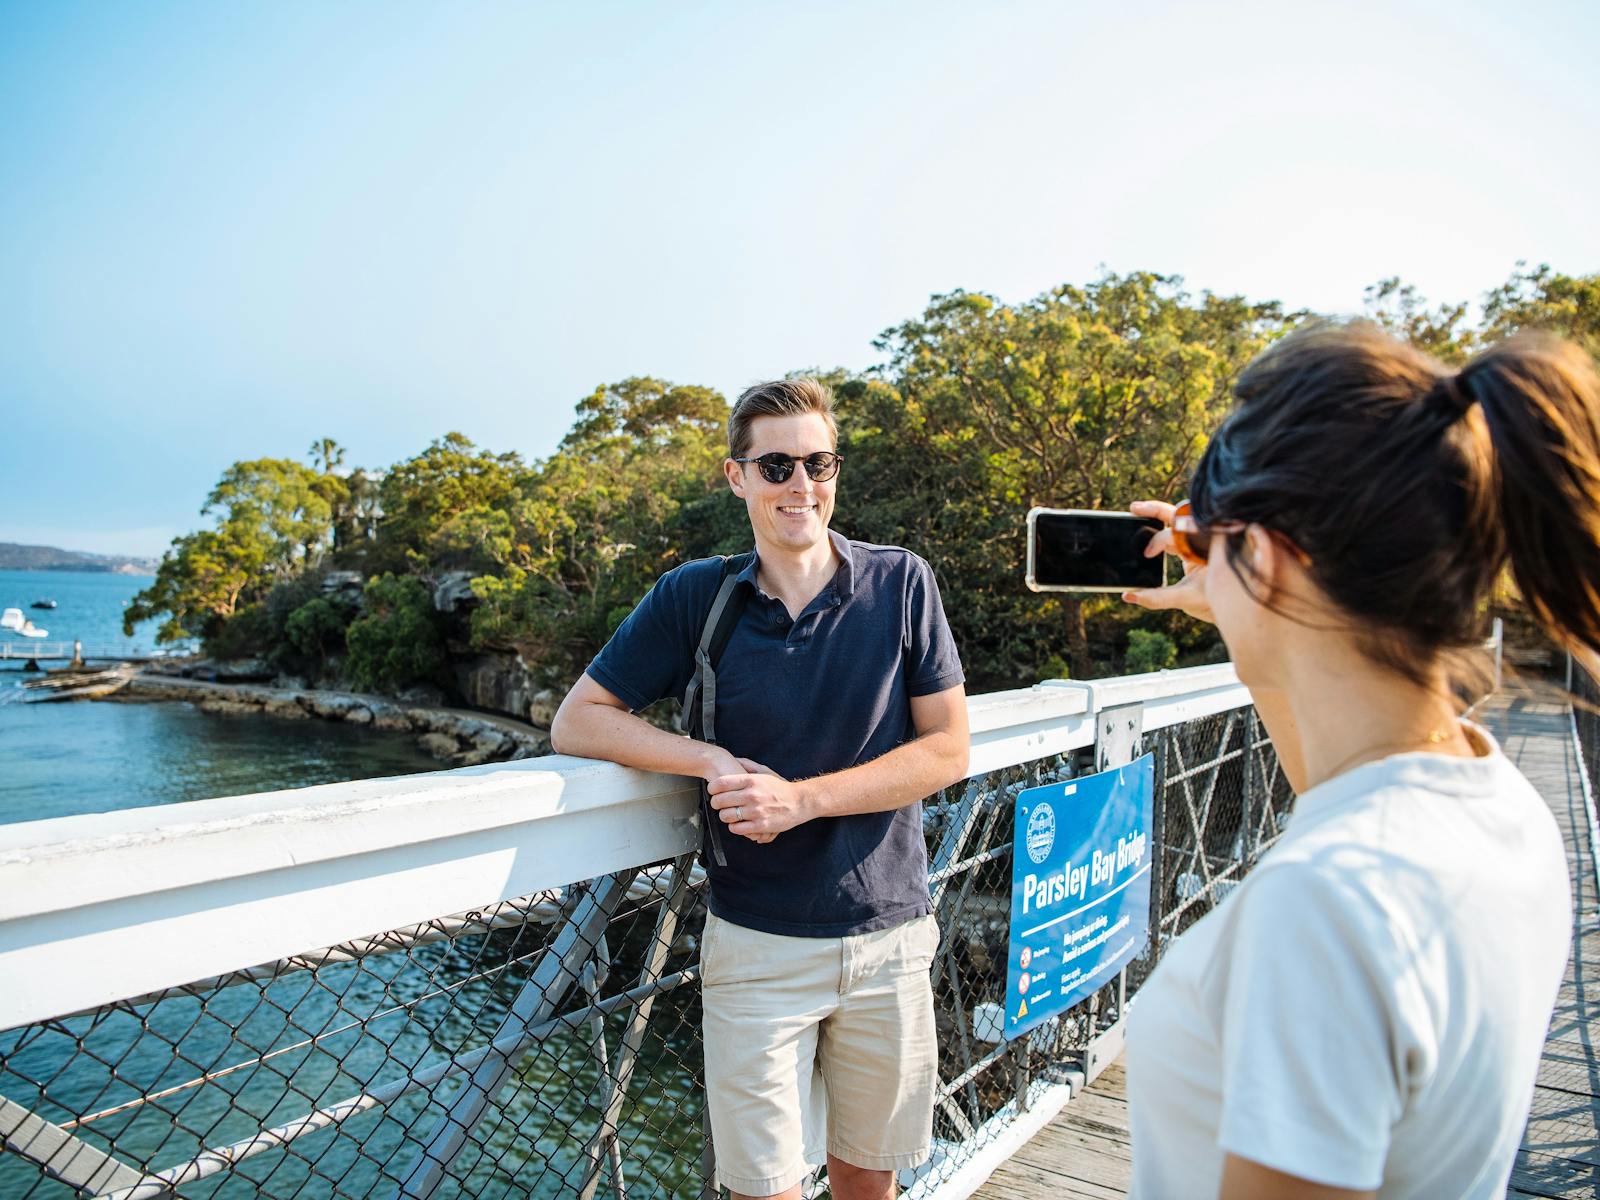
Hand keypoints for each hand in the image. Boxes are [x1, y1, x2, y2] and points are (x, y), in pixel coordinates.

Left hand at [708, 762, 811, 842]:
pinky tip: (737, 823)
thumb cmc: (780, 788)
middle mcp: (752, 795)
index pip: (720, 783)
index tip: (712, 790)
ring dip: (724, 816)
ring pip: (726, 816)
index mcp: (751, 780)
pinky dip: (734, 827)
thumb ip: (748, 765)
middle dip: (715, 803)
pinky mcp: (760, 825)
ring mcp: (756, 811)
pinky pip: (737, 829)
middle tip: (718, 804)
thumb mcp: (765, 772)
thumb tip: (733, 759)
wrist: (799, 802)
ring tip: (728, 814)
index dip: (712, 788)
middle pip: (720, 801)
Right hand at [1121, 499, 1214, 624]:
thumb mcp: (1186, 598)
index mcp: (1207, 546)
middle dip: (1155, 509)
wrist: (1231, 608)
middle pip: (1178, 515)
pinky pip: (1173, 533)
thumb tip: (1129, 596)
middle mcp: (1203, 540)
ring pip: (1175, 520)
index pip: (1178, 533)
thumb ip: (1157, 598)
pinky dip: (1158, 529)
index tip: (1147, 554)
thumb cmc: (1214, 602)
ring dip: (1155, 514)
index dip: (1159, 540)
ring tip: (1136, 509)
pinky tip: (1144, 525)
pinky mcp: (1190, 548)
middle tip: (1134, 508)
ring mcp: (1196, 542)